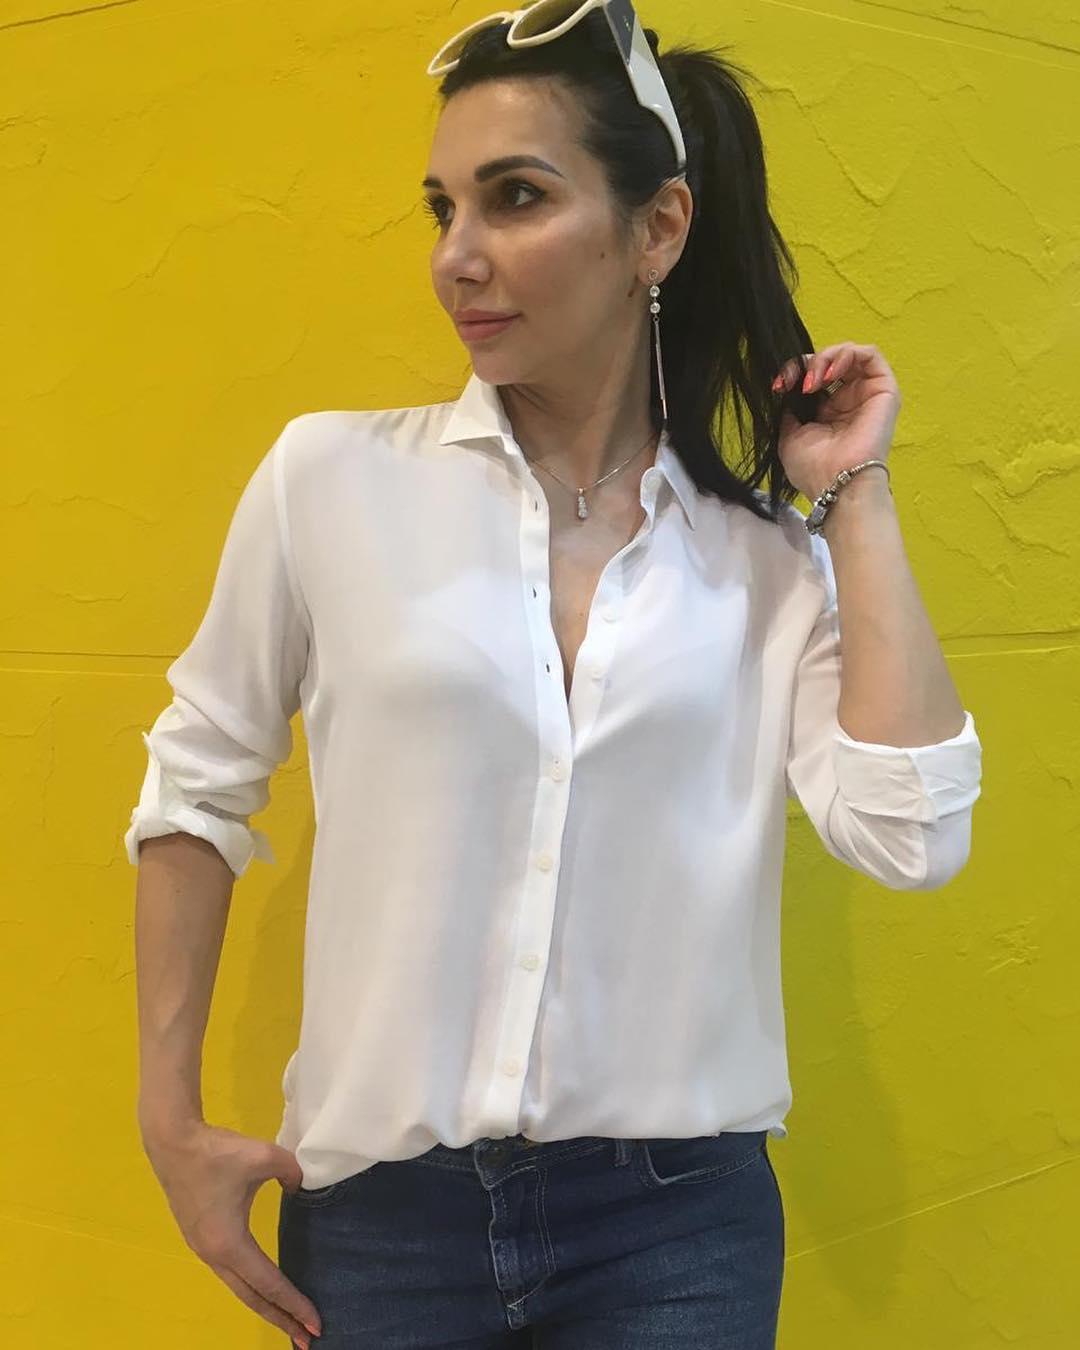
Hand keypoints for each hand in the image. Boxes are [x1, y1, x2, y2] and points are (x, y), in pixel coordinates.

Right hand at [141, 1120, 320, 1348]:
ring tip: (289, 1319)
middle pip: (253, 1298)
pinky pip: (230, 1274)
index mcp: (231, 1243)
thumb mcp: (266, 1156)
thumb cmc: (218, 1151)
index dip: (295, 1303)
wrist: (174, 1142)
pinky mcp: (199, 1239)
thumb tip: (301, 1185)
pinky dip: (250, 1288)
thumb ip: (294, 1173)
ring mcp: (203, 1250)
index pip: (270, 1283)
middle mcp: (215, 1255)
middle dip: (281, 1319)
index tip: (317, 1323)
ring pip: (239, 1288)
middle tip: (307, 1339)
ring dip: (264, 1305)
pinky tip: (262, 1288)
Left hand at [771, 342, 900, 500]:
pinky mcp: (884, 389)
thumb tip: (787, 391)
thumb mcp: (790, 436)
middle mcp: (849, 401)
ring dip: (826, 358)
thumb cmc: (813, 468)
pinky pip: (870, 354)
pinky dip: (847, 354)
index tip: (779, 386)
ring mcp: (867, 394)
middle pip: (830, 361)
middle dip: (807, 363)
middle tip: (794, 381)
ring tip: (814, 381)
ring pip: (849, 353)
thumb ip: (791, 411)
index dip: (794, 373)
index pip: (813, 376)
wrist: (836, 482)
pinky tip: (830, 373)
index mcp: (828, 412)